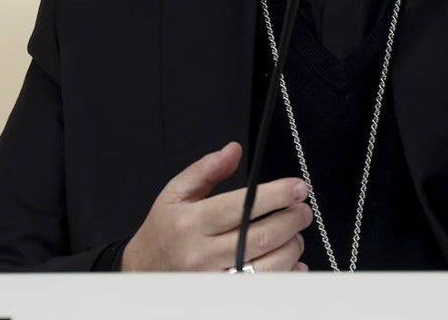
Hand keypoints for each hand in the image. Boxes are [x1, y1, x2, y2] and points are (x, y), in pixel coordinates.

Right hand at [120, 142, 311, 271]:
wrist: (144, 272)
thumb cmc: (163, 232)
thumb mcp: (174, 194)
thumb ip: (205, 170)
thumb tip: (233, 151)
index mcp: (191, 223)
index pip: (242, 206)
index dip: (276, 195)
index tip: (297, 187)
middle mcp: (202, 255)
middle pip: (261, 236)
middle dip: (292, 219)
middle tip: (303, 209)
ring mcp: (215, 280)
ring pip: (268, 266)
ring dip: (292, 246)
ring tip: (294, 232)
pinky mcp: (226, 296)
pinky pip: (266, 288)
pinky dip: (287, 274)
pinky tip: (291, 261)